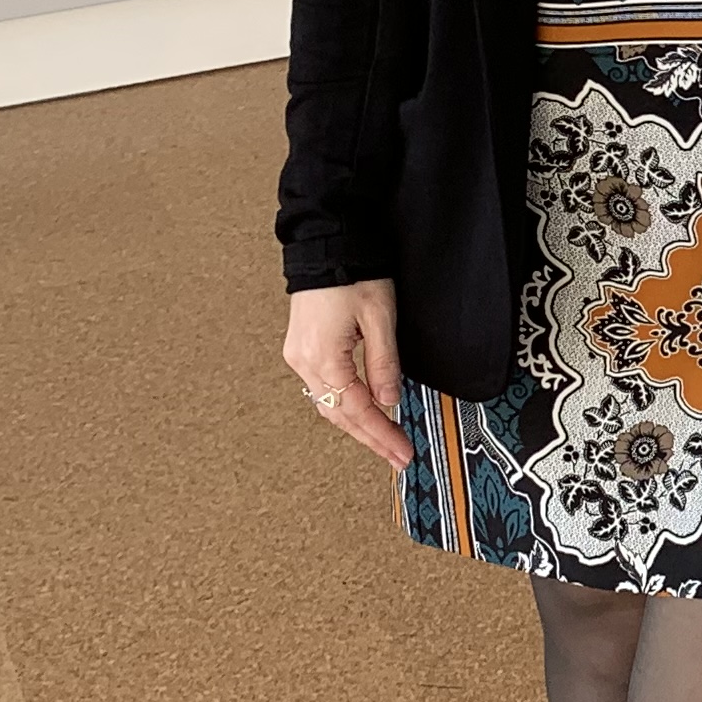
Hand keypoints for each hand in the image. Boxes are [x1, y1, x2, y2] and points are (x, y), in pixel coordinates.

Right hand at [283, 280, 411, 468]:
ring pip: (328, 404)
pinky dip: (343, 405)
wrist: (325, 245)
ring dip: (356, 425)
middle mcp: (304, 361)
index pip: (358, 410)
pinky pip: (321, 388)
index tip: (402, 452)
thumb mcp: (380, 318)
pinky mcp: (300, 348)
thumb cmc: (352, 272)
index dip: (382, 434)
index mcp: (324, 357)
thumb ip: (384, 363)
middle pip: (339, 414)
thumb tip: (390, 400)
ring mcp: (299, 356)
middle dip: (371, 438)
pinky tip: (360, 412)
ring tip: (383, 441)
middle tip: (397, 456)